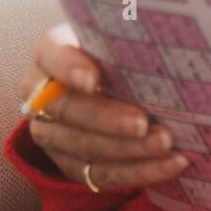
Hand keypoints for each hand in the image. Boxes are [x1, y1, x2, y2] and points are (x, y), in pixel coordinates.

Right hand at [19, 23, 189, 190]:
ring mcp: (52, 134)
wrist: (114, 81)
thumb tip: (168, 36)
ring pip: (85, 147)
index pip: (52, 56)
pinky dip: (138, 172)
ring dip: (129, 151)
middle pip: (68, 111)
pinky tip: (169, 165)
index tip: (92, 78)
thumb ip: (128, 37)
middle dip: (108, 120)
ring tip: (165, 146)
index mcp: (50, 53)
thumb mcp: (118, 36)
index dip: (69, 68)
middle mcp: (41, 95)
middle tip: (143, 123)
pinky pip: (101, 175)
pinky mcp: (70, 164)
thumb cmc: (119, 51)